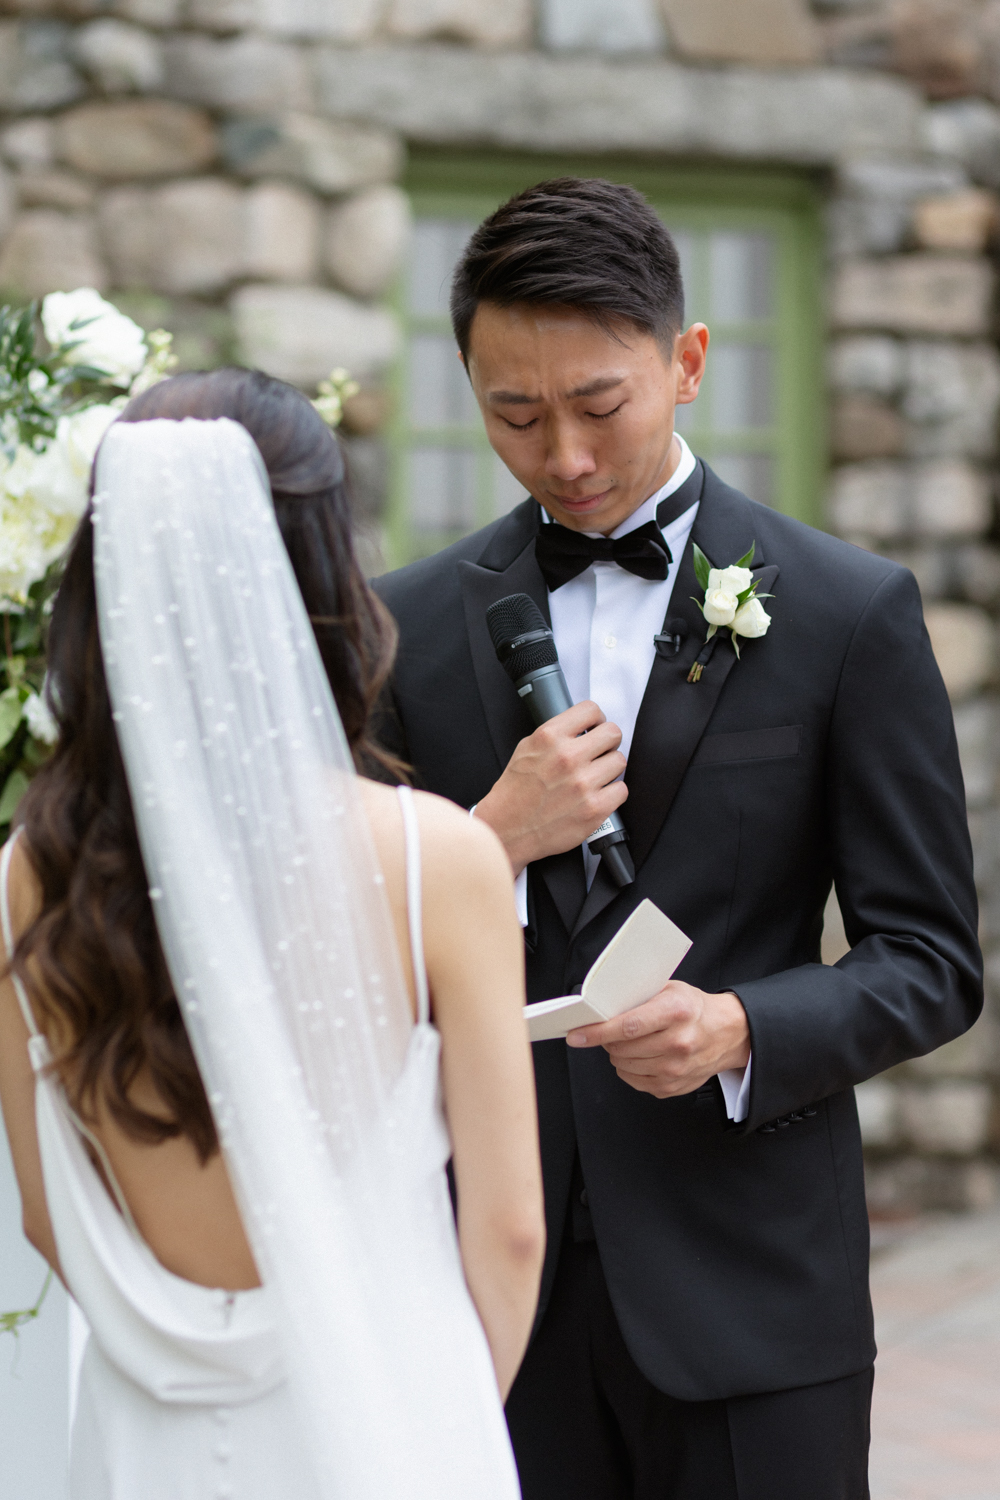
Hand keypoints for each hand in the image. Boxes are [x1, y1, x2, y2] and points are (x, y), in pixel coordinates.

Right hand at [473, 701, 627, 874]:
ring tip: (594, 777)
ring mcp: (583, 783)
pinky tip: (596, 795)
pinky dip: (611, 793)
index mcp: (549, 738)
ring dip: (609, 769)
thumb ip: (555, 734)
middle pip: (613, 733)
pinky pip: (621, 789)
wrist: (507, 830)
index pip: (591, 709)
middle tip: (598, 753)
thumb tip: (581, 728)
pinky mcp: (594, 808)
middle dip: (607, 742)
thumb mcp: (526, 749)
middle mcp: (567, 757)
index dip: (596, 719)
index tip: (595, 727)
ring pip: (619, 761)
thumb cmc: (515, 793)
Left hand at [566, 982, 750, 1099]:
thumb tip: (600, 1006)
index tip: (576, 1035)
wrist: (727, 1034)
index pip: (628, 1026)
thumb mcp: (670, 989)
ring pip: (624, 1065)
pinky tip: (640, 1056)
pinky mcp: (672, 1087)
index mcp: (676, 1012)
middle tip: (609, 1031)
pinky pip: (633, 1080)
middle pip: (622, 1047)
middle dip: (606, 1040)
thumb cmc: (693, 1008)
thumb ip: (638, 996)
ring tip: (630, 1042)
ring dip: (618, 1053)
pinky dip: (628, 1068)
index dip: (597, 1032)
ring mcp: (676, 1069)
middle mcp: (678, 1042)